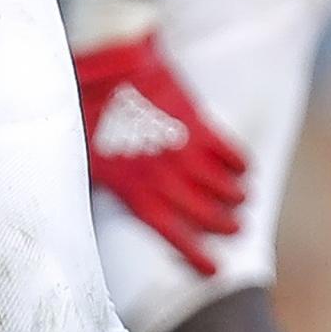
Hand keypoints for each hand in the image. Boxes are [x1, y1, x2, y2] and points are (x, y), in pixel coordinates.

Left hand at [73, 0, 245, 276]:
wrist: (107, 60)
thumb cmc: (87, 108)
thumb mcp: (84, 155)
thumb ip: (105, 182)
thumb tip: (106, 203)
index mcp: (130, 186)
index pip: (167, 229)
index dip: (193, 252)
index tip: (215, 271)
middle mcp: (160, 172)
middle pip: (201, 211)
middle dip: (222, 225)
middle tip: (237, 230)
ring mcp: (181, 147)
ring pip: (220, 183)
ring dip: (235, 196)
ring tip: (242, 202)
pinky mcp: (196, 120)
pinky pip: (227, 149)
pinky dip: (239, 161)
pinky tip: (246, 169)